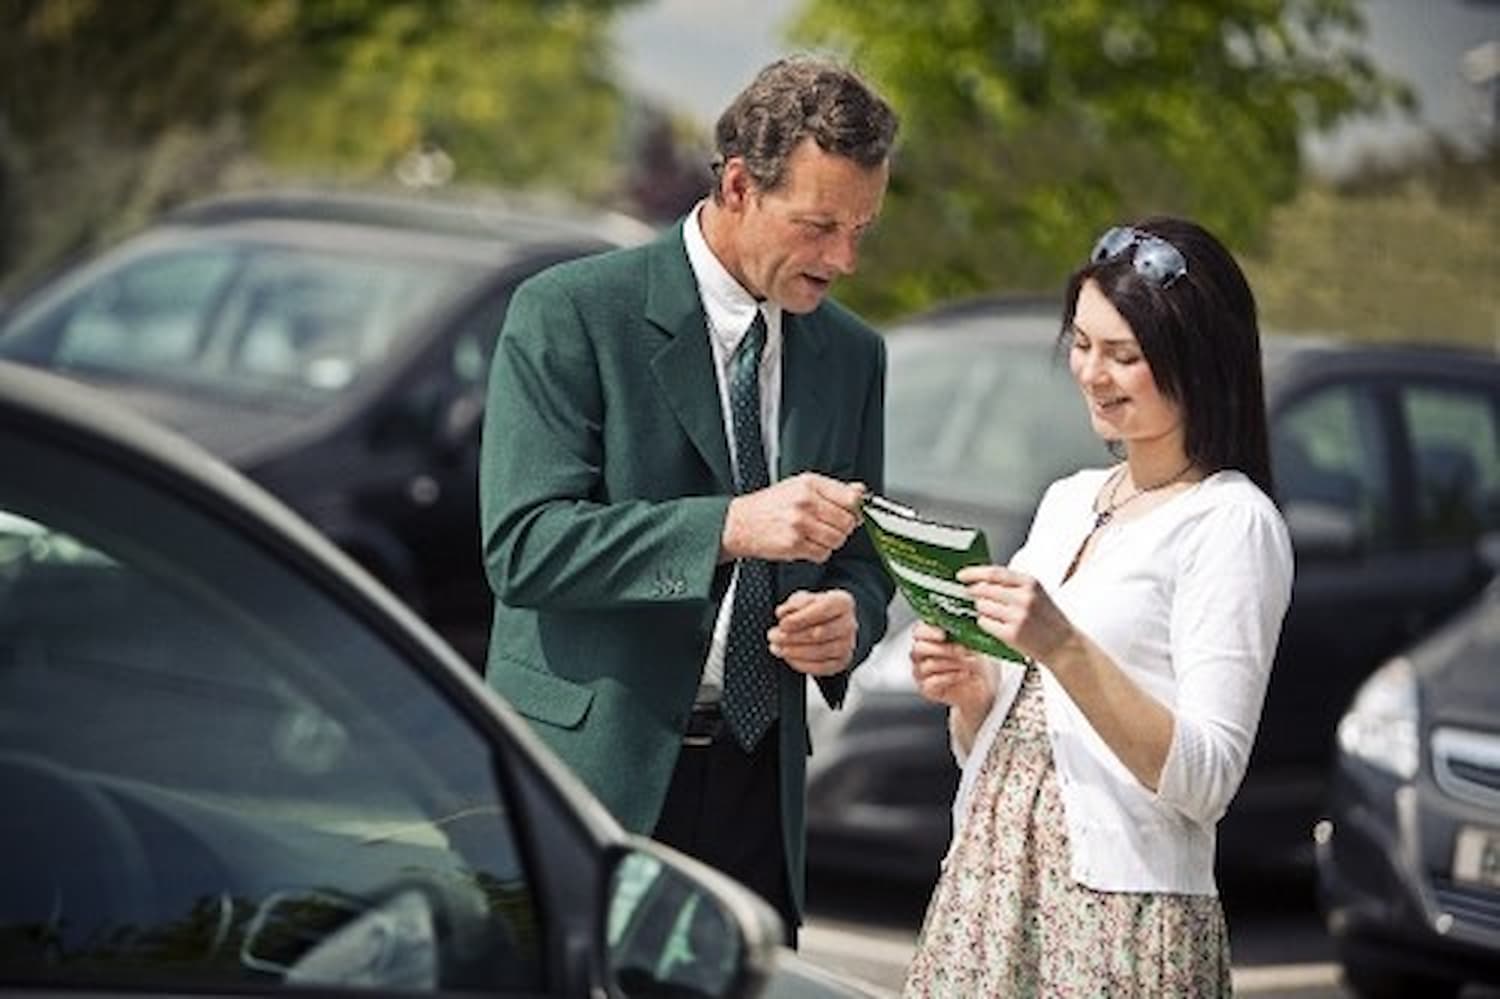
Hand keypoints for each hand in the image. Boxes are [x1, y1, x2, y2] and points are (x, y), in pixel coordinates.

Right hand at [722, 473, 864, 563]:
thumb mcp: (801, 486)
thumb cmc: (771, 504)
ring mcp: (800, 525)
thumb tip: (861, 491)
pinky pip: (823, 554)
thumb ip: (833, 489)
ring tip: (816, 535)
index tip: (852, 513)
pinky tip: (807, 544)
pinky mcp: (794, 545)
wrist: (741, 522)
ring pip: (837, 540)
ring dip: (831, 541)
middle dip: (843, 527)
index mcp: (809, 484)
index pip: (850, 499)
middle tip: (830, 526)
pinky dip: (819, 553)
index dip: (855, 509)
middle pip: (847, 522)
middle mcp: (805, 502)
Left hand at [769, 589, 856, 675]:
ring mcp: (847, 644)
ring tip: (777, 647)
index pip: (823, 609)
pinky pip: (821, 667)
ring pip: (820, 652)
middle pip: (820, 633)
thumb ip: (794, 604)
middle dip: (793, 636)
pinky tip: (788, 658)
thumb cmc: (814, 609)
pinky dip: (801, 664)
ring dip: (794, 651)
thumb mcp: (803, 599)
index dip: (801, 618)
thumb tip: (783, 614)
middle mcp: (849, 623)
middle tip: (773, 636)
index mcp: (842, 602)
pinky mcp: (842, 662)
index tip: (783, 623)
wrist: (829, 623)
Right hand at [910, 622, 994, 719]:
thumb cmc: (972, 662)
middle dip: (943, 649)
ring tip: (968, 663)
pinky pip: (932, 682)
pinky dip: (950, 677)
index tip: (943, 634)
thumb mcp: (971, 644)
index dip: (929, 631)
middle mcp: (920, 654)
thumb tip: (963, 629)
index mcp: (927, 638)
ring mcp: (920, 672)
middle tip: (961, 650)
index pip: (918, 630)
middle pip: (919, 648)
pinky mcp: (926, 688)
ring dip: (951, 663)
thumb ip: (962, 635)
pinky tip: (963, 674)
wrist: (979, 686)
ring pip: (927, 665)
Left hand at [957, 565, 1074, 663]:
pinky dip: (984, 622)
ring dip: (980, 608)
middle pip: (984, 589)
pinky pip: (985, 623)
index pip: (994, 573)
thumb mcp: (1036, 593)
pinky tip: (993, 623)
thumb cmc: (1048, 619)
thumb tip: (981, 579)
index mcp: (1030, 583)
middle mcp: (1024, 598)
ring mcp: (1017, 617)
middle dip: (973, 591)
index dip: (973, 573)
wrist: (1063, 645)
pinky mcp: (1011, 634)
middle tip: (968, 592)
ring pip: (982, 606)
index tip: (962, 575)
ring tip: (989, 611)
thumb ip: (1012, 585)